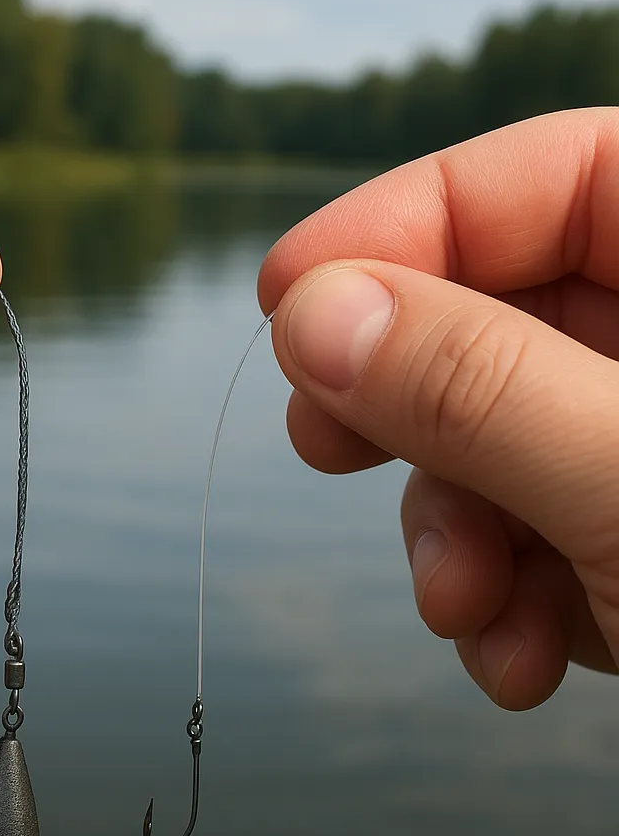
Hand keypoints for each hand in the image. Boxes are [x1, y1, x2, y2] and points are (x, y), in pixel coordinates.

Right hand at [258, 107, 618, 710]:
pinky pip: (531, 531)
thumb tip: (312, 314)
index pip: (552, 178)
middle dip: (405, 402)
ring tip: (464, 611)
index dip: (401, 226)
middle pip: (502, 317)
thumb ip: (477, 388)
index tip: (283, 299)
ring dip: (454, 534)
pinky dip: (504, 597)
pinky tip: (518, 657)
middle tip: (317, 441)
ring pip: (497, 441)